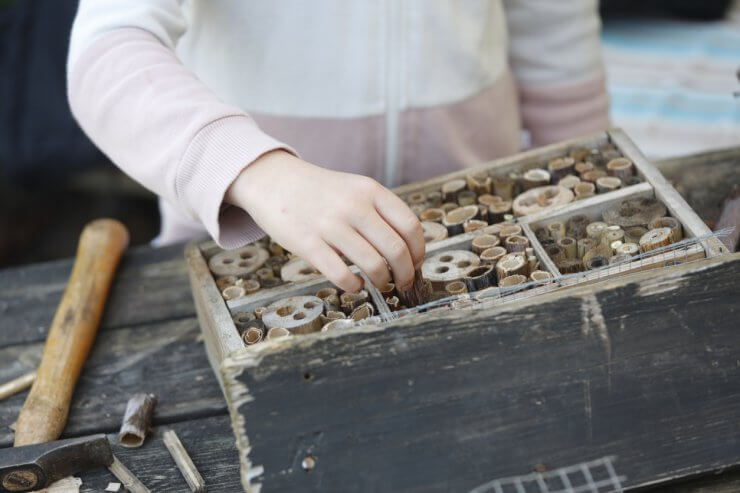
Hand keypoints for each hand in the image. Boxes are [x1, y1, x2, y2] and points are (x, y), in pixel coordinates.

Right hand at [226, 150, 424, 291]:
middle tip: (404, 282)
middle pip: (396, 249)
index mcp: (370, 191)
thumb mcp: (355, 188)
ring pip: (373, 265)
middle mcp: (354, 206)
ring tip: (380, 283)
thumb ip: (380, 212)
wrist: (274, 181)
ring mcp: (330, 225)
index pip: (410, 226)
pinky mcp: (308, 244)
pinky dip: (354, 286)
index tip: (416, 263)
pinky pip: (341, 275)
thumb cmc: (320, 192)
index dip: (419, 251)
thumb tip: (408, 250)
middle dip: (406, 273)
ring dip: (382, 281)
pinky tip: (354, 284)